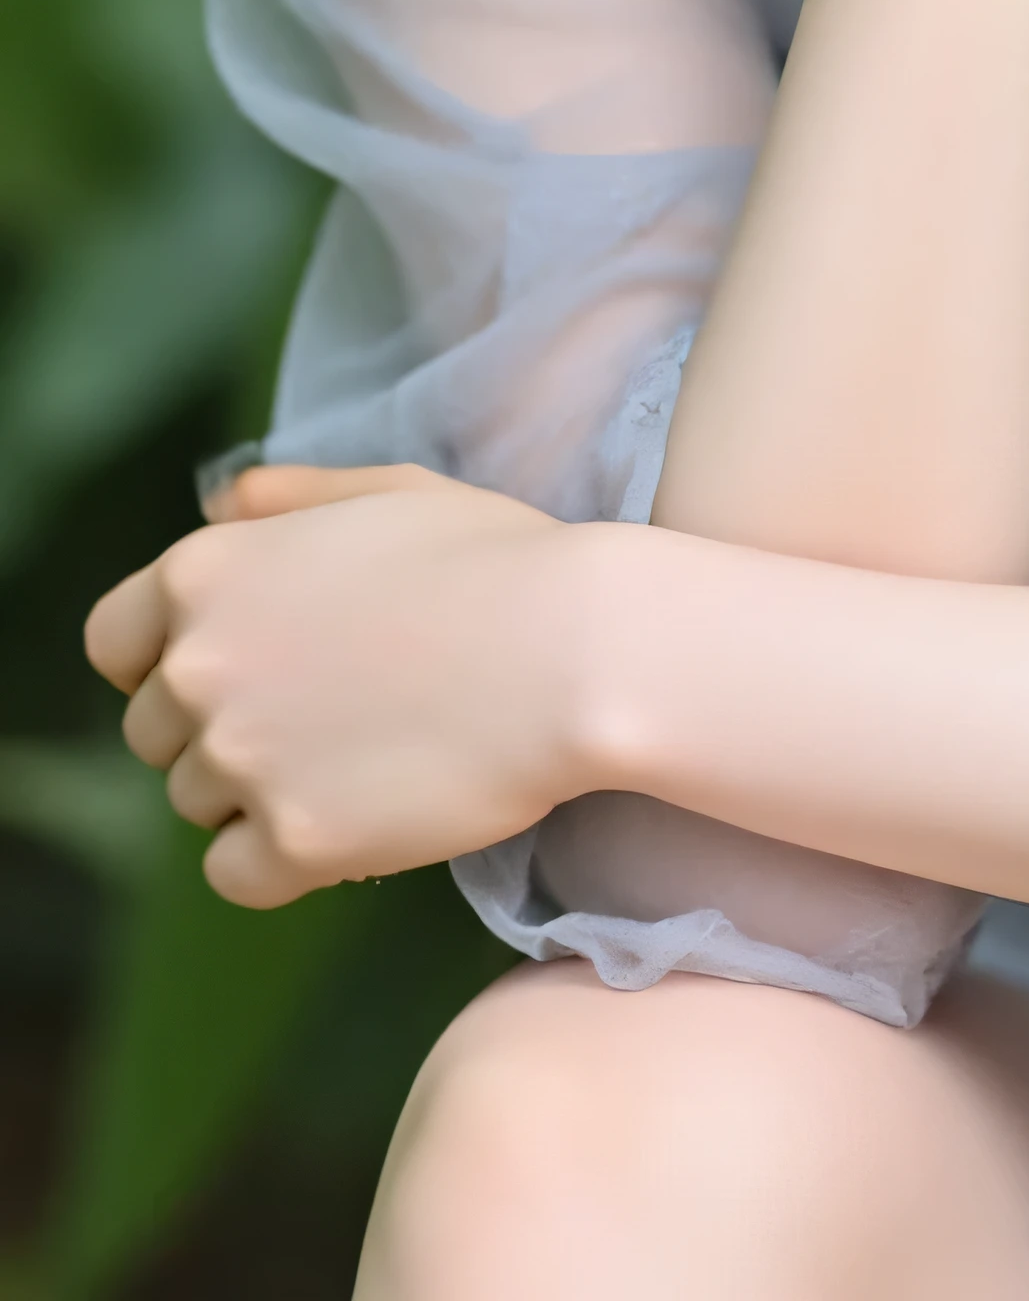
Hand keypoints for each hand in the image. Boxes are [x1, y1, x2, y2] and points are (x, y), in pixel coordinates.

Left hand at [83, 464, 598, 908]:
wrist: (579, 650)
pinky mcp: (289, 841)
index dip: (162, 659)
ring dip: (259, 789)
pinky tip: (357, 816)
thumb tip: (220, 505)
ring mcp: (240, 758)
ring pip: (199, 801)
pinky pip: (237, 873)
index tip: (229, 672)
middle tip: (326, 713)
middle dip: (224, 725)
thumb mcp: (389, 490)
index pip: (115, 640)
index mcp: (207, 572)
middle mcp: (200, 666)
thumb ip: (289, 497)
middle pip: (157, 730)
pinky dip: (283, 857)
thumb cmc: (499, 557)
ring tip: (361, 756)